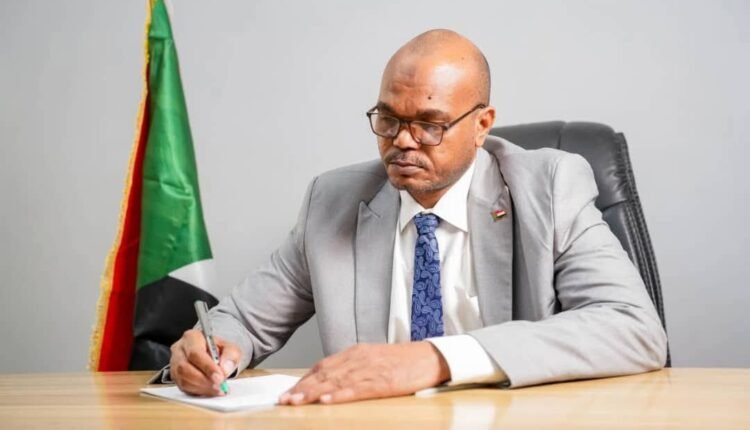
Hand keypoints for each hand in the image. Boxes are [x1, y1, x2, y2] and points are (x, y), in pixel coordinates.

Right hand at [169, 329, 240, 395]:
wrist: (212, 354)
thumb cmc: (218, 350)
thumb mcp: (229, 347)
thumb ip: (230, 355)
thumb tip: (224, 369)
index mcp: (192, 337)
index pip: (195, 353)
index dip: (207, 367)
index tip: (220, 377)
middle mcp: (180, 349)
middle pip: (185, 367)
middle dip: (204, 380)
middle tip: (219, 386)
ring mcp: (175, 364)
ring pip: (183, 379)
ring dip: (201, 387)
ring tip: (217, 389)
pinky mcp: (176, 377)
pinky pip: (183, 387)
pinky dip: (198, 391)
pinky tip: (209, 391)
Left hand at [278, 342, 449, 404]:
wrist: (430, 357)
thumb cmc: (403, 361)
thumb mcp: (373, 359)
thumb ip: (352, 367)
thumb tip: (331, 381)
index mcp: (355, 352)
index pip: (322, 366)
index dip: (304, 380)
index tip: (288, 392)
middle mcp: (358, 359)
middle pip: (324, 374)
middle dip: (302, 388)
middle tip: (284, 400)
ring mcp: (369, 370)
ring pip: (335, 382)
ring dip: (313, 393)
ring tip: (296, 402)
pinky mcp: (382, 381)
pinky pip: (356, 389)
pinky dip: (339, 395)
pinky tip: (326, 401)